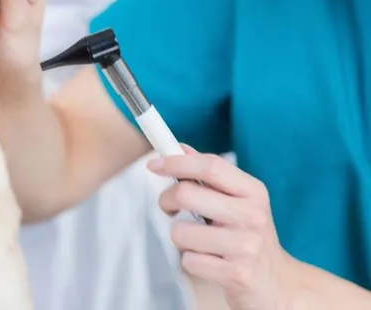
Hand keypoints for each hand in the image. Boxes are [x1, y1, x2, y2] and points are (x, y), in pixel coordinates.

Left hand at [148, 146, 297, 309]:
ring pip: (181, 232)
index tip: (154, 164)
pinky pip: (189, 261)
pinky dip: (192, 262)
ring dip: (181, 238)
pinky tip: (211, 263)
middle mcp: (253, 215)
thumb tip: (180, 148)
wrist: (277, 283)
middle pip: (186, 194)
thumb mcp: (238, 201)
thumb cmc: (247, 236)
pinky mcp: (237, 273)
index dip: (177, 162)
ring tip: (201, 242)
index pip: (210, 166)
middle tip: (170, 209)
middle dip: (167, 201)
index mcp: (253, 192)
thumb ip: (209, 175)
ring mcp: (246, 245)